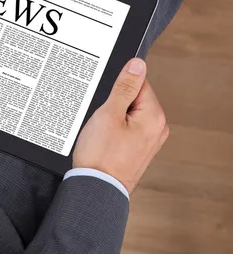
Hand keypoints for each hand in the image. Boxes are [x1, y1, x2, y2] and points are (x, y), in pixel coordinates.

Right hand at [73, 58, 168, 193]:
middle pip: (134, 99)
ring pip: (128, 115)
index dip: (117, 90)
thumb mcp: (109, 114)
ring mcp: (149, 141)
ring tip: (102, 134)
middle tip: (102, 120)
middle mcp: (157, 129)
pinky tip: (104, 142)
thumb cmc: (101, 156)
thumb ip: (124, 87)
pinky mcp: (138, 150)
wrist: (96, 188)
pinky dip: (114, 131)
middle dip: (114, 105)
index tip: (106, 102)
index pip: (138, 84)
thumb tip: (137, 65)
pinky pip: (126, 130)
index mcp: (154, 116)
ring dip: (112, 119)